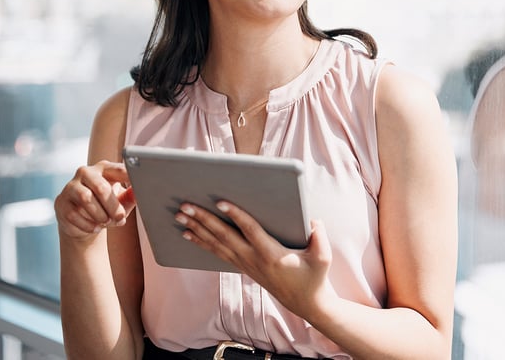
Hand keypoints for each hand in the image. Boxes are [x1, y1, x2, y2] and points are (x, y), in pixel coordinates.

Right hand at [54, 160, 136, 240]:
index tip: (139, 186)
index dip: (129, 178)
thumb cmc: (107, 207)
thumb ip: (130, 197)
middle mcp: (86, 173)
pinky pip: (74, 214)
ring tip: (107, 222)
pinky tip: (96, 227)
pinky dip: (88, 224)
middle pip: (101, 187)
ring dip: (99, 214)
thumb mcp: (121, 201)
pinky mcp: (61, 202)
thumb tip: (138, 193)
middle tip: (120, 217)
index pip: (118, 170)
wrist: (84, 221)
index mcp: (104, 168)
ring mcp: (71, 187)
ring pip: (86, 199)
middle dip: (113, 205)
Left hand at [175, 201, 335, 318]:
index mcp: (272, 253)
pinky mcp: (244, 267)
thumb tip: (311, 218)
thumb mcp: (323, 256)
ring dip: (197, 229)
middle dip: (203, 220)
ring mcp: (246, 264)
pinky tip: (189, 234)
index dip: (236, 215)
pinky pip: (219, 253)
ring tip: (180, 216)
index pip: (250, 230)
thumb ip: (319, 234)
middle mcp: (254, 259)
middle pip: (224, 236)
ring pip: (217, 245)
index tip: (220, 202)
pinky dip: (202, 243)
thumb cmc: (315, 276)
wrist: (306, 302)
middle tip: (186, 206)